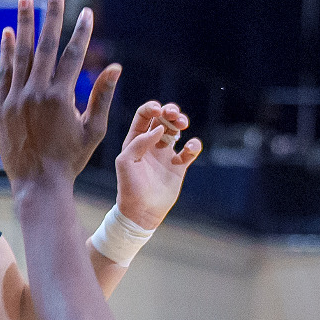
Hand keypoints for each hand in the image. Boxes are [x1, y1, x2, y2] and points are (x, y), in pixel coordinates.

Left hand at [0, 0, 120, 189]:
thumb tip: (114, 67)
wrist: (37, 183)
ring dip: (25, 23)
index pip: (73, 55)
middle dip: (52, 15)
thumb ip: (102, 96)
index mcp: (61, 97)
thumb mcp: (94, 129)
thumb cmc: (71, 159)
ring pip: (21, 53)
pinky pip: (4, 71)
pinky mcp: (2, 105)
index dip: (81, 31)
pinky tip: (9, 32)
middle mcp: (36, 92)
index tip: (86, 11)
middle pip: (46, 45)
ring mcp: (16, 97)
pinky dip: (7, 51)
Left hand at [114, 101, 201, 227]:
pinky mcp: (179, 165)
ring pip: (177, 129)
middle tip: (174, 115)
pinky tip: (190, 148)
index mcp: (136, 139)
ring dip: (182, 121)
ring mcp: (166, 153)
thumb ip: (139, 142)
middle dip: (170, 111)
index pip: (144, 116)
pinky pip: (190, 149)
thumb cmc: (129, 186)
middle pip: (163, 118)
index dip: (152, 108)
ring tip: (183, 124)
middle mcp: (151, 143)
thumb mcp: (125, 161)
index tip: (159, 111)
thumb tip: (158, 129)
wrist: (142, 211)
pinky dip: (194, 144)